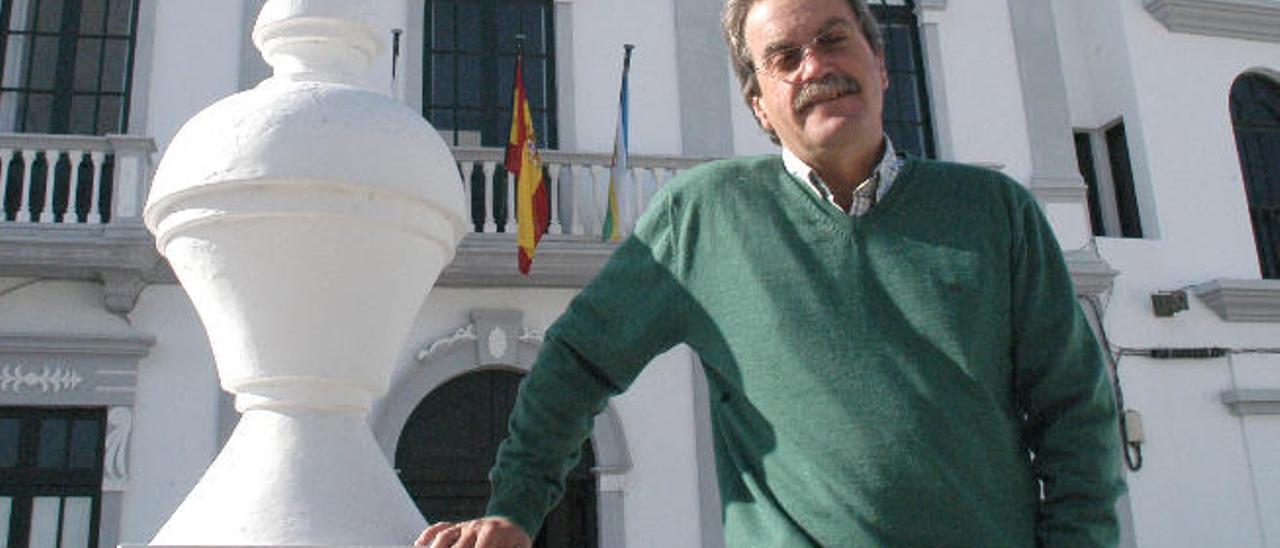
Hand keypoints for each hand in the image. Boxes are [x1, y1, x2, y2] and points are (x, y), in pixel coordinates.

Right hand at [414, 517, 531, 547]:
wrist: (513, 522)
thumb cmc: (516, 541)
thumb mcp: (519, 547)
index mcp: (492, 532)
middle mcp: (475, 526)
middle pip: (458, 546)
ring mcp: (464, 526)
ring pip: (445, 536)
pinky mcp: (457, 526)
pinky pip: (440, 527)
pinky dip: (429, 534)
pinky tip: (419, 544)